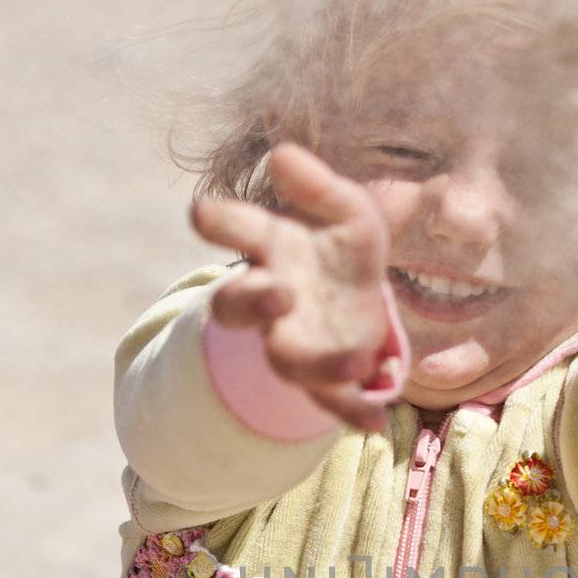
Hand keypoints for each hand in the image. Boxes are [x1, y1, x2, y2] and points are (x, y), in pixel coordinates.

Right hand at [190, 142, 392, 433]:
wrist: (360, 307)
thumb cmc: (343, 254)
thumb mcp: (349, 215)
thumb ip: (320, 189)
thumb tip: (282, 154)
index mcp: (272, 251)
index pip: (236, 233)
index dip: (217, 223)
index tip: (200, 213)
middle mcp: (271, 300)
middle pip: (237, 305)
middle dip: (251, 300)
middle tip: (278, 290)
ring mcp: (292, 343)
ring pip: (284, 361)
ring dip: (316, 362)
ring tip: (356, 360)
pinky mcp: (323, 379)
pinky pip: (330, 402)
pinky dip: (351, 412)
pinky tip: (377, 423)